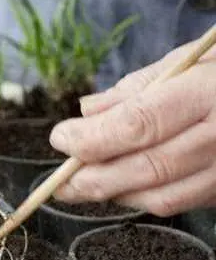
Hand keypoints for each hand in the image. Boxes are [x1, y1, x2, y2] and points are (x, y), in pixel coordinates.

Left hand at [49, 39, 215, 215]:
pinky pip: (183, 201)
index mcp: (211, 93)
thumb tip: (87, 110)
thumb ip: (137, 86)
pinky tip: (121, 187)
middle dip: (93, 179)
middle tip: (58, 180)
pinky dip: (144, 198)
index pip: (139, 124)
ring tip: (81, 186)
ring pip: (163, 196)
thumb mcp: (190, 58)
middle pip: (147, 169)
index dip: (92, 138)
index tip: (60, 138)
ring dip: (114, 194)